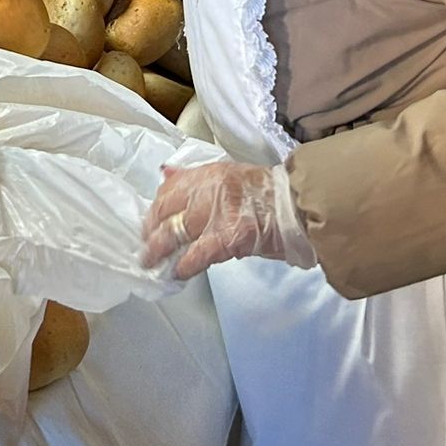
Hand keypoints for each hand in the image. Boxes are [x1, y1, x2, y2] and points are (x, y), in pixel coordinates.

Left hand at [142, 162, 317, 279]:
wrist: (300, 209)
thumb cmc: (270, 195)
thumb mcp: (230, 174)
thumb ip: (197, 178)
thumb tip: (165, 174)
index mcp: (209, 173)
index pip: (169, 188)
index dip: (156, 207)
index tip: (151, 220)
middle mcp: (207, 190)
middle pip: (166, 211)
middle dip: (151, 230)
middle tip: (145, 245)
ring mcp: (216, 214)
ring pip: (174, 233)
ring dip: (159, 251)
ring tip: (151, 263)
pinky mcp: (227, 238)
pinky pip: (197, 254)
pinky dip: (185, 265)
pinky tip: (178, 273)